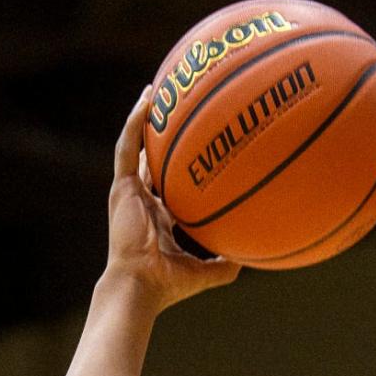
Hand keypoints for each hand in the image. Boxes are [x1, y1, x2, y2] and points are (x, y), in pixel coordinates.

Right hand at [105, 89, 241, 313]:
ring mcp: (129, 192)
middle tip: (174, 107)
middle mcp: (142, 200)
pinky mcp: (120, 187)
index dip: (178, 165)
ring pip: (135, 145)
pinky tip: (147, 100)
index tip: (196, 145)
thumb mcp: (206, 272)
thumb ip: (227, 263)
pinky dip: (135, 123)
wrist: (140, 285)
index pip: (167, 184)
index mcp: (158, 217)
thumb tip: (255, 256)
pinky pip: (127, 146)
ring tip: (155, 90)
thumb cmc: (168, 285)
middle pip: (150, 159)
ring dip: (143, 118)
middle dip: (159, 134)